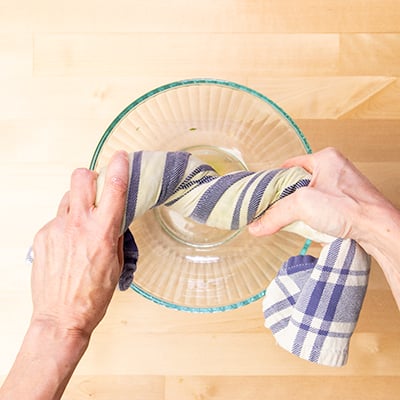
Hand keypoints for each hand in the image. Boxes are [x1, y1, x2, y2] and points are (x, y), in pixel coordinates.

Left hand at [31, 150, 128, 337]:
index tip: (122, 156)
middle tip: (96, 187)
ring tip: (81, 225)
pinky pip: (56, 219)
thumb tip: (114, 217)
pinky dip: (65, 225)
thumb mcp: (117, 263)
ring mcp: (56, 229)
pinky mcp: (42, 236)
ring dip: (77, 203)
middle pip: (80, 178)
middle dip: (90, 176)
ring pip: (67, 198)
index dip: (120, 167)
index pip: (114, 188)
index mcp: (102, 232)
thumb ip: (115, 234)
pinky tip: (68, 245)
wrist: (61, 317)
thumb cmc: (93, 295)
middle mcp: (77, 224)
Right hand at [248, 147, 390, 251]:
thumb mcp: (303, 205)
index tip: (262, 195)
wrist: (380, 231)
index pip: (287, 167)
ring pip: (308, 197)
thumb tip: (256, 225)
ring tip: (291, 219)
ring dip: (298, 210)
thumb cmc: (351, 208)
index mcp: (325, 158)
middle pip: (296, 183)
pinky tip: (307, 226)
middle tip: (274, 210)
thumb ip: (275, 214)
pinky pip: (319, 208)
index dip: (273, 182)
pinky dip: (311, 217)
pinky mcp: (345, 204)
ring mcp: (341, 187)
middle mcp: (334, 169)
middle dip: (285, 198)